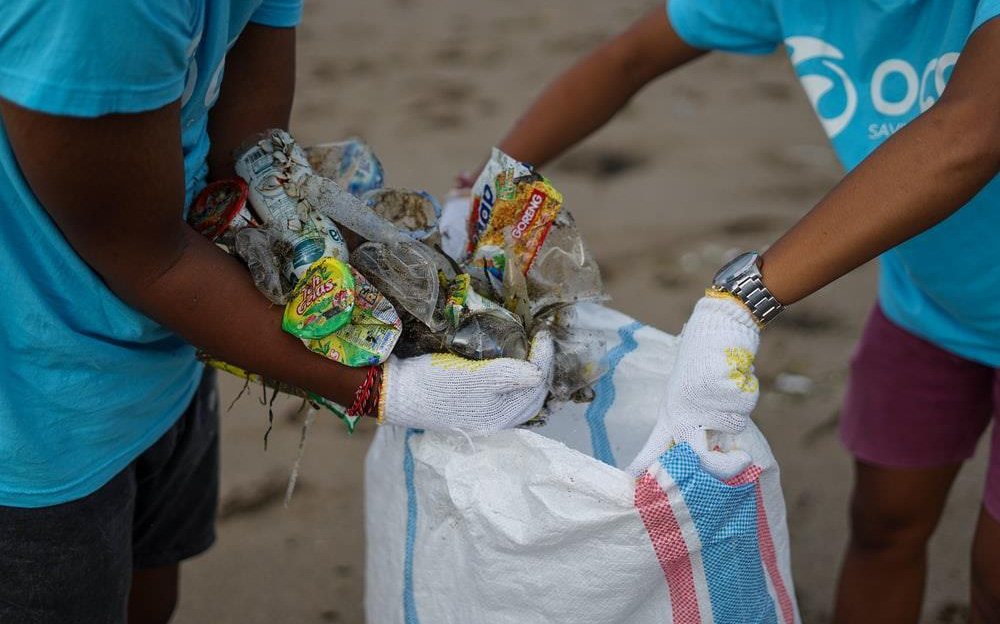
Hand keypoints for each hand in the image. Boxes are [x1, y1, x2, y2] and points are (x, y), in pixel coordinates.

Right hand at [379, 331, 554, 432]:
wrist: (397, 393)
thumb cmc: (435, 384)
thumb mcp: (474, 377)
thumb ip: (509, 376)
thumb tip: (540, 373)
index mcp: (500, 417)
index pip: (536, 385)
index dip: (544, 358)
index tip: (543, 333)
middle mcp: (496, 421)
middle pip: (533, 395)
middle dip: (542, 367)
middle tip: (542, 341)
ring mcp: (484, 415)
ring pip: (520, 397)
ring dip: (531, 376)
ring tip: (533, 353)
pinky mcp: (472, 407)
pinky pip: (505, 396)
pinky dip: (515, 381)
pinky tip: (514, 368)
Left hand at [626, 294, 760, 478]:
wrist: (715, 327)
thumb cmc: (703, 365)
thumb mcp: (690, 397)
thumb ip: (696, 424)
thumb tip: (709, 456)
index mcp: (670, 414)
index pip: (654, 448)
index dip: (646, 467)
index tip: (633, 485)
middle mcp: (682, 412)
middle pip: (698, 456)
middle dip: (722, 466)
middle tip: (740, 461)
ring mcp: (701, 403)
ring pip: (733, 426)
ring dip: (738, 409)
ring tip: (726, 385)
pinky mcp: (721, 391)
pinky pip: (744, 407)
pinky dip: (745, 392)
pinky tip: (734, 375)